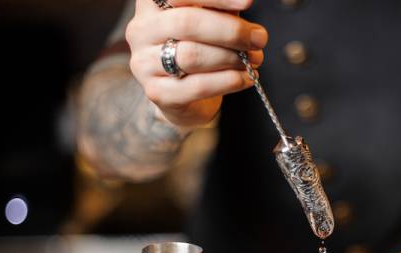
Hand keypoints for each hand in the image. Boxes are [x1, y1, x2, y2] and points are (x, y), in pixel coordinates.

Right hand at [126, 0, 266, 128]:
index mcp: (151, 4)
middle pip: (187, 23)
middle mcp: (141, 30)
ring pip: (192, 56)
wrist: (184, 95)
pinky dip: (229, 81)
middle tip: (259, 38)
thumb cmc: (200, 47)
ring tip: (254, 59)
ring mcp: (144, 63)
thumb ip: (221, 8)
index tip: (248, 3)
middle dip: (230, 31)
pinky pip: (197, 86)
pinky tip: (246, 78)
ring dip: (232, 58)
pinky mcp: (158, 93)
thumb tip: (245, 1)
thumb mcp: (209, 19)